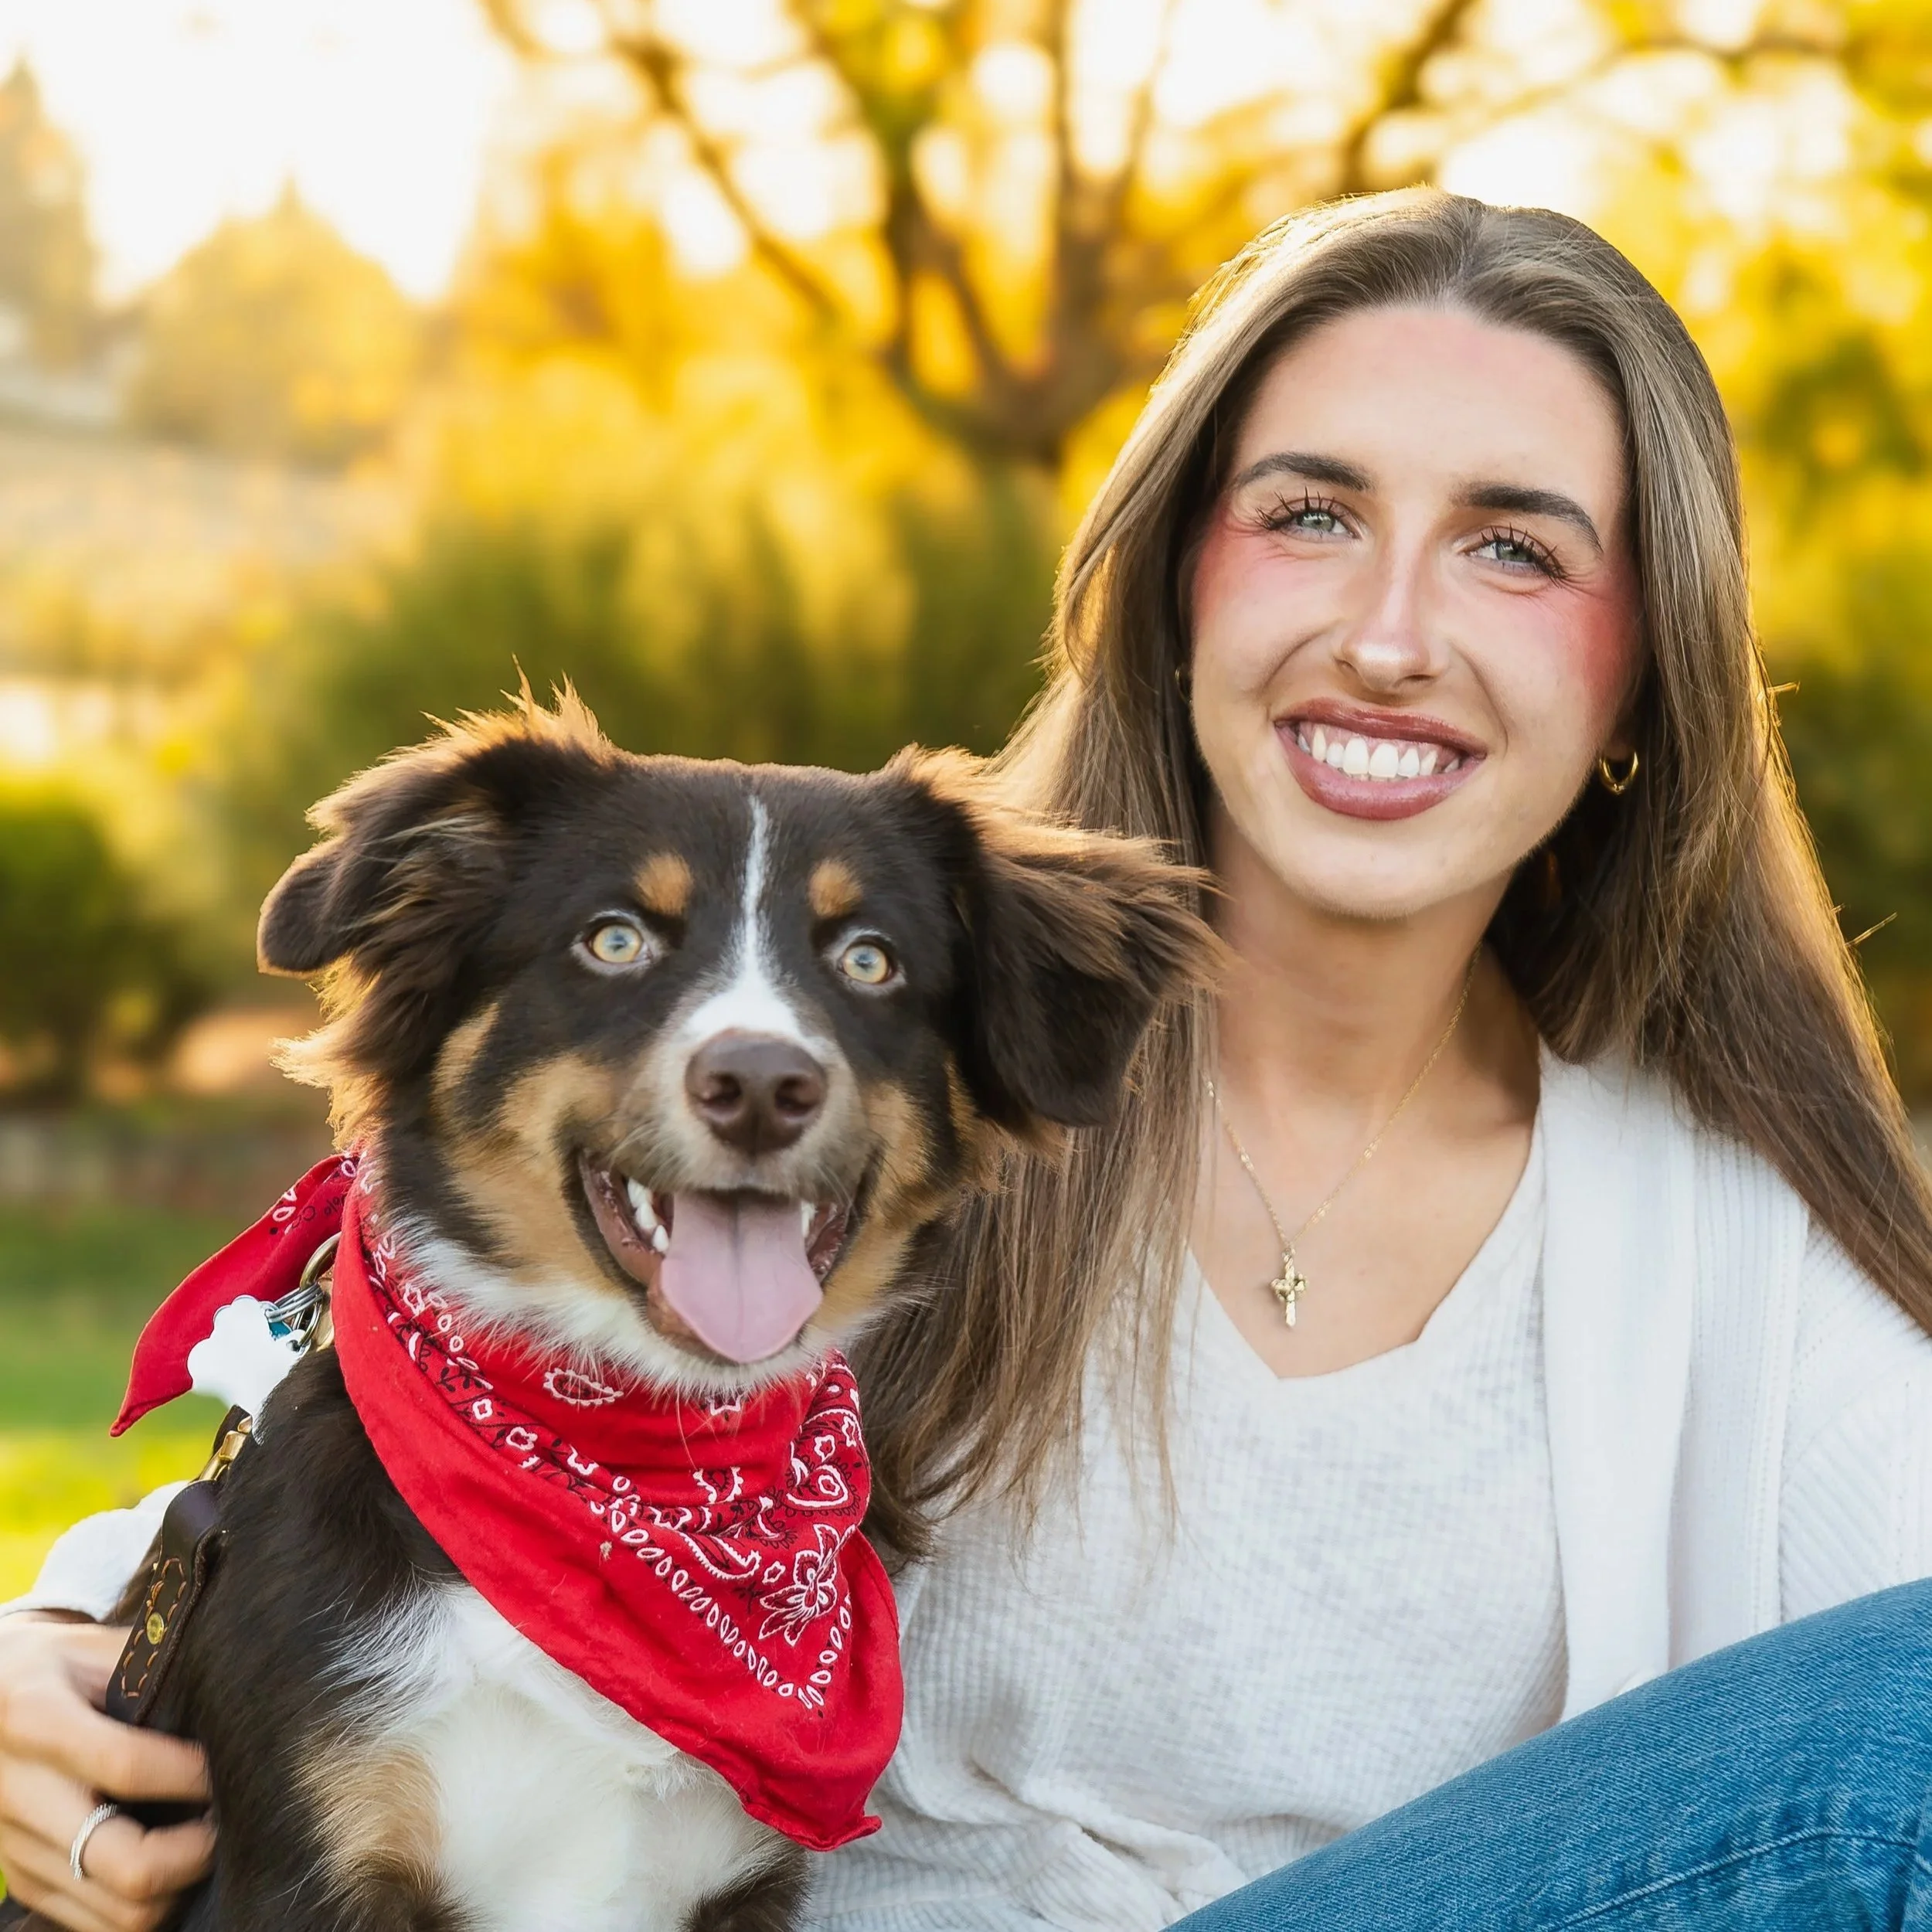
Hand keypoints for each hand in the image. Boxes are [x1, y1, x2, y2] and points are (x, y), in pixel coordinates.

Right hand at [0, 1616, 211, 1931]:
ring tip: (208, 1843)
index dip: (191, 1775)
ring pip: (116, 1910)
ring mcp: (15, 1847)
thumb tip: (232, 1711)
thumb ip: (154, 1677)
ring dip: (178, 1886)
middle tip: (231, 1819)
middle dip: (196, 1851)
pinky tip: (172, 1866)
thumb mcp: (98, 1648)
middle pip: (123, 1862)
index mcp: (37, 1720)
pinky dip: (145, 1905)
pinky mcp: (21, 1880)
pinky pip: (94, 1922)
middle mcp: (18, 1793)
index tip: (232, 1767)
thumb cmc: (59, 1665)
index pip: (126, 1765)